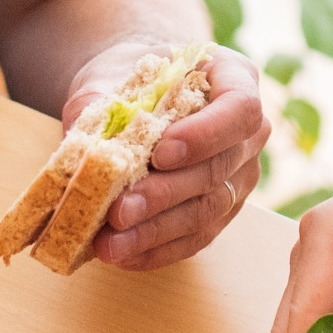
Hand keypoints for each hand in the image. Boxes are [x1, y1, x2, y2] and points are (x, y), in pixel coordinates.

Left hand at [68, 43, 266, 271]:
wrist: (132, 97)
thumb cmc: (127, 77)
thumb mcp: (109, 77)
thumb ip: (99, 105)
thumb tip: (84, 150)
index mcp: (234, 78)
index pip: (240, 109)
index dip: (205, 135)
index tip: (161, 153)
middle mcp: (248, 132)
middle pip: (219, 168)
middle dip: (165, 194)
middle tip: (120, 210)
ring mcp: (239, 175)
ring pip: (207, 210)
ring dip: (156, 231)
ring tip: (112, 243)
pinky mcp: (221, 212)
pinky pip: (196, 238)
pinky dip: (157, 249)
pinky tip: (123, 255)